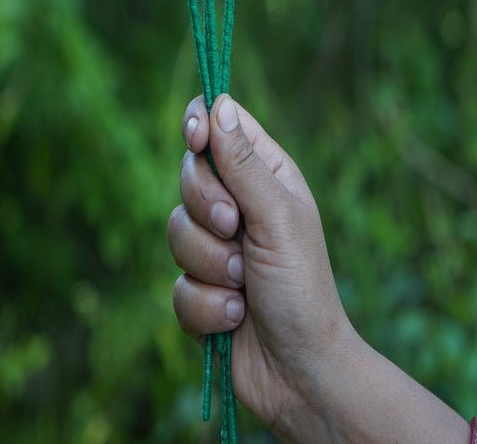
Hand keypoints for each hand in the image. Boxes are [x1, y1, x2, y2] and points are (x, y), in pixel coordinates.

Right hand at [167, 94, 476, 443]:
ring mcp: (216, 248)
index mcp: (265, 174)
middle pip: (188, 176)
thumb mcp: (277, 215)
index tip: (194, 139)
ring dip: (211, 266)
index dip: (198, 124)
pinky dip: (207, 306)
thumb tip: (218, 104)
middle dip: (207, 210)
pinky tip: (236, 317)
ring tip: (245, 284)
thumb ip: (242, 163)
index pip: (218, 126)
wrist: (300, 371)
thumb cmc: (302, 287)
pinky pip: (176, 285)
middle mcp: (238, 204)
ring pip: (175, 231)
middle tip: (237, 230)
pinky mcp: (200, 291)